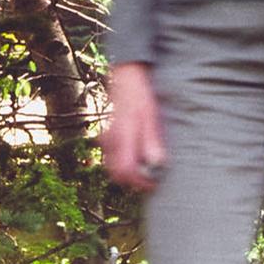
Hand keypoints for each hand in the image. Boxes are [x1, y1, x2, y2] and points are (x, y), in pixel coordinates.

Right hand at [102, 61, 167, 191]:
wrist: (126, 80)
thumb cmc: (141, 97)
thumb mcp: (151, 116)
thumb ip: (152, 141)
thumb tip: (156, 163)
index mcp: (122, 137)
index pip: (125, 171)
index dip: (139, 181)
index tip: (153, 183)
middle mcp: (110, 141)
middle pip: (116, 174)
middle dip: (133, 181)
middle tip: (150, 180)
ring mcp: (106, 140)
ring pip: (112, 168)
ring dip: (127, 173)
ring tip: (145, 168)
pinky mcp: (106, 138)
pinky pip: (110, 158)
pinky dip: (121, 163)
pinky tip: (136, 157)